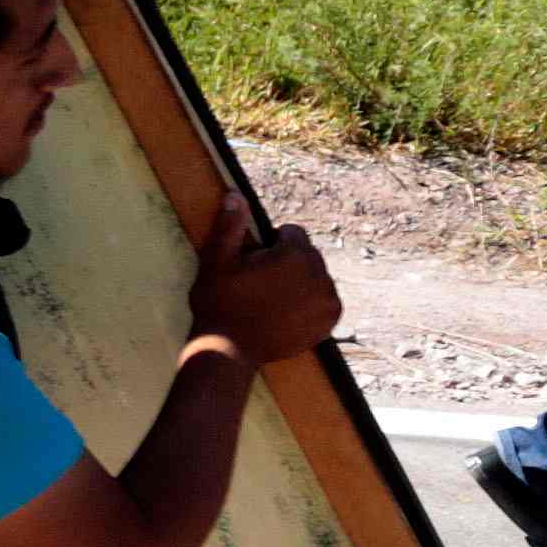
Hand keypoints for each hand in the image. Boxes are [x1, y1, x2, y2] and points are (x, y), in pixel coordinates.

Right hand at [188, 196, 341, 364]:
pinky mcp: (330, 320)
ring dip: (300, 281)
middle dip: (288, 262)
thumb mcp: (216, 261)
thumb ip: (229, 225)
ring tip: (272, 299)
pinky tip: (287, 312)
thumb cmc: (219, 303)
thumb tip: (236, 194)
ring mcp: (327, 299)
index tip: (254, 264)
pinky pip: (324, 299)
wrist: (229, 352)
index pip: (293, 232)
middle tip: (261, 283)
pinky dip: (310, 302)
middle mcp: (319, 274)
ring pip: (317, 276)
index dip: (271, 245)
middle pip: (308, 254)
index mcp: (295, 255)